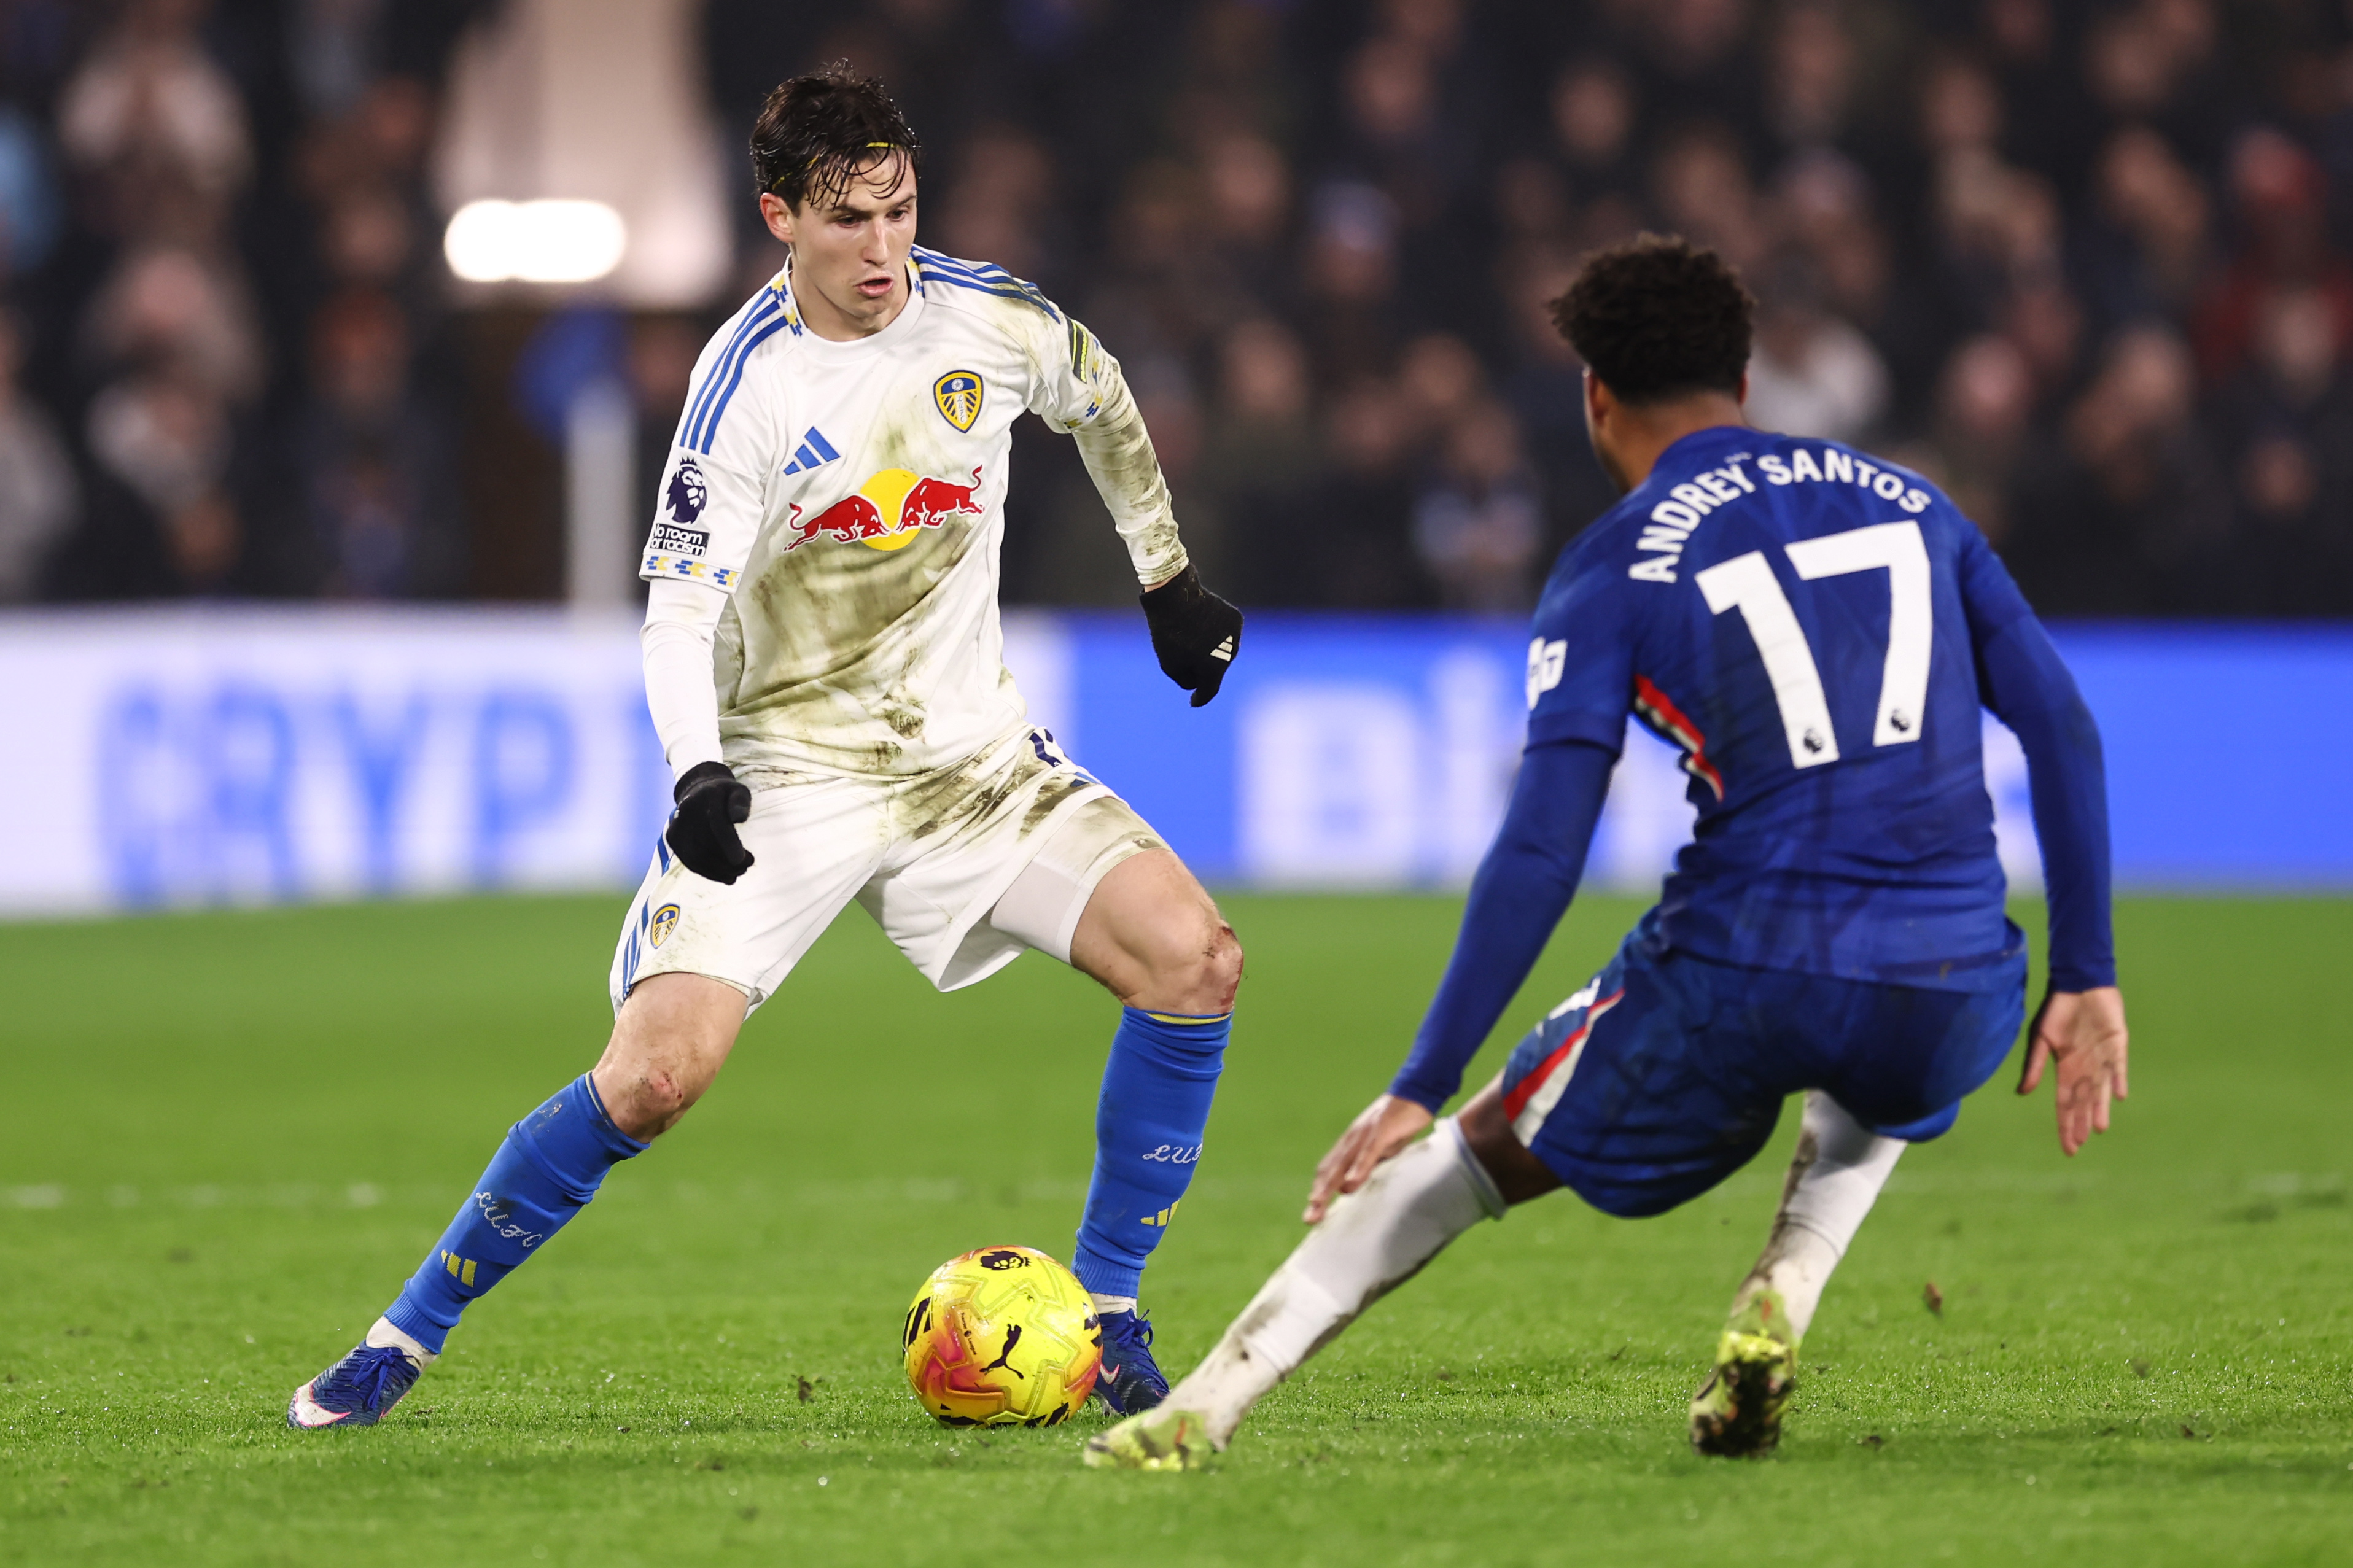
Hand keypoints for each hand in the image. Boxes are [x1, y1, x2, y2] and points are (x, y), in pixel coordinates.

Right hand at [664, 761, 754, 884]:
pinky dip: (709, 873)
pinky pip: (690, 862)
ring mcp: (676, 827)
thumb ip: (740, 802)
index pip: (716, 823)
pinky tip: (726, 876)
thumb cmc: (723, 795)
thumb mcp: (738, 791)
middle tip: (747, 866)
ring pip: (696, 857)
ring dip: (719, 871)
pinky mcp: (672, 839)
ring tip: (738, 872)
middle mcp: (686, 812)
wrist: (696, 792)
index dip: (729, 843)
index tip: (743, 860)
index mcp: (706, 797)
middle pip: (705, 844)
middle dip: (728, 861)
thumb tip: (739, 817)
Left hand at [1140, 564, 1242, 706]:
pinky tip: (1203, 625)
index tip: (1193, 702)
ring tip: (1192, 638)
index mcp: (1214, 669)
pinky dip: (1217, 634)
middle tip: (1184, 658)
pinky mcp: (1236, 619)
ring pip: (1223, 652)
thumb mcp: (1169, 664)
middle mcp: (1230, 655)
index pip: (1209, 691)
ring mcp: (1235, 635)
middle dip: (1202, 669)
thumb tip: (1198, 682)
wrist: (1176, 595)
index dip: (1199, 699)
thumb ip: (1186, 680)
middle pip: (1215, 670)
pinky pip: (1226, 634)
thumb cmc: (1169, 633)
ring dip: (1210, 651)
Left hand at [1304, 1093, 1433, 1222]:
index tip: (1312, 1212)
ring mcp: (1364, 1135)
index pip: (1329, 1170)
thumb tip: (1350, 1185)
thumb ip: (1365, 1165)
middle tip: (1310, 1218)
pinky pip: (1367, 1153)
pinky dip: (1357, 1170)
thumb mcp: (1380, 1149)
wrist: (1414, 1092)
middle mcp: (1351, 1140)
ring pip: (1342, 1163)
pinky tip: (1351, 1185)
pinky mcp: (1380, 1131)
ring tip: (1319, 1205)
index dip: (1319, 1190)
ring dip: (1329, 1186)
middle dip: (1319, 1195)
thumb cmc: (1397, 1122)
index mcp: (1350, 1145)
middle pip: (1329, 1170)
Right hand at [2016, 986, 2128, 1155]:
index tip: (2067, 1146)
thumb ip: (2035, 1065)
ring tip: (2098, 1128)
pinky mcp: (2118, 1046)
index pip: (2065, 1102)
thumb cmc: (2057, 1010)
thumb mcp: (2041, 1038)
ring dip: (2100, 1108)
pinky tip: (2120, 1096)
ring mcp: (2102, 1059)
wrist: (2079, 984)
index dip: (2065, 1123)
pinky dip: (2119, 1080)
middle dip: (2080, 1122)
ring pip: (2101, 1090)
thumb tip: (2023, 1093)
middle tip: (2078, 1145)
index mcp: (2065, 1069)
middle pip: (2082, 1101)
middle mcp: (2085, 1069)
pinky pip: (2119, 1067)